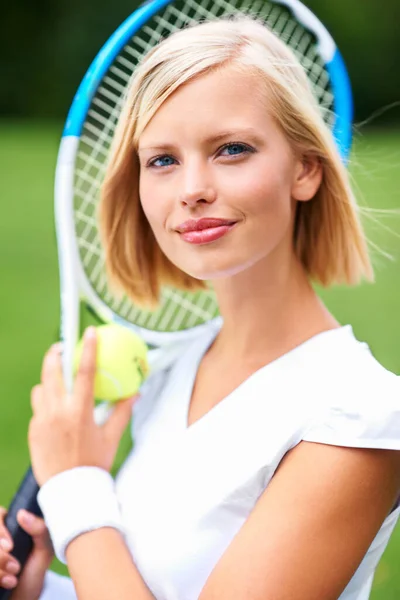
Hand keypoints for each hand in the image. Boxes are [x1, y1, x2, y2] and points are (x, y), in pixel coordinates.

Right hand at [0, 506, 52, 598]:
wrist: (27, 596)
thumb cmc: (34, 570)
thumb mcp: (43, 550)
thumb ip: (40, 530)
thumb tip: (22, 513)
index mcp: (11, 527)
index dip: (0, 529)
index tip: (10, 546)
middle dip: (1, 555)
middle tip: (15, 567)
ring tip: (13, 578)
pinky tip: (7, 583)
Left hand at [28, 328, 136, 486]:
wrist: (69, 492)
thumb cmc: (94, 464)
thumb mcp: (111, 437)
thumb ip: (122, 412)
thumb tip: (136, 393)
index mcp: (80, 412)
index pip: (84, 371)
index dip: (87, 348)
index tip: (89, 331)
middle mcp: (57, 413)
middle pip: (52, 371)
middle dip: (55, 354)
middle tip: (61, 348)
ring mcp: (41, 421)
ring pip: (41, 388)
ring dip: (49, 381)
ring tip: (58, 383)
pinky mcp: (33, 431)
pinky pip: (38, 408)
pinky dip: (46, 404)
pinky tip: (56, 412)